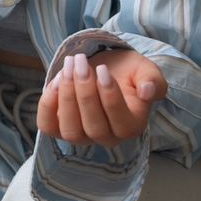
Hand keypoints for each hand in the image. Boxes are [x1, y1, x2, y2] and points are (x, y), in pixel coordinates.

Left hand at [37, 49, 164, 150]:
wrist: (104, 68)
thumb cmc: (127, 72)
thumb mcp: (145, 70)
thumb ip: (153, 80)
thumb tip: (148, 92)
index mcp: (132, 127)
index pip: (119, 121)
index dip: (109, 96)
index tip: (103, 69)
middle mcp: (107, 138)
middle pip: (94, 127)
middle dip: (85, 92)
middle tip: (80, 62)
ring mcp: (81, 137)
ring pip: (71, 130)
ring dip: (66, 97)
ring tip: (68, 67)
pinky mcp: (59, 129)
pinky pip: (48, 126)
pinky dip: (47, 105)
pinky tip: (56, 81)